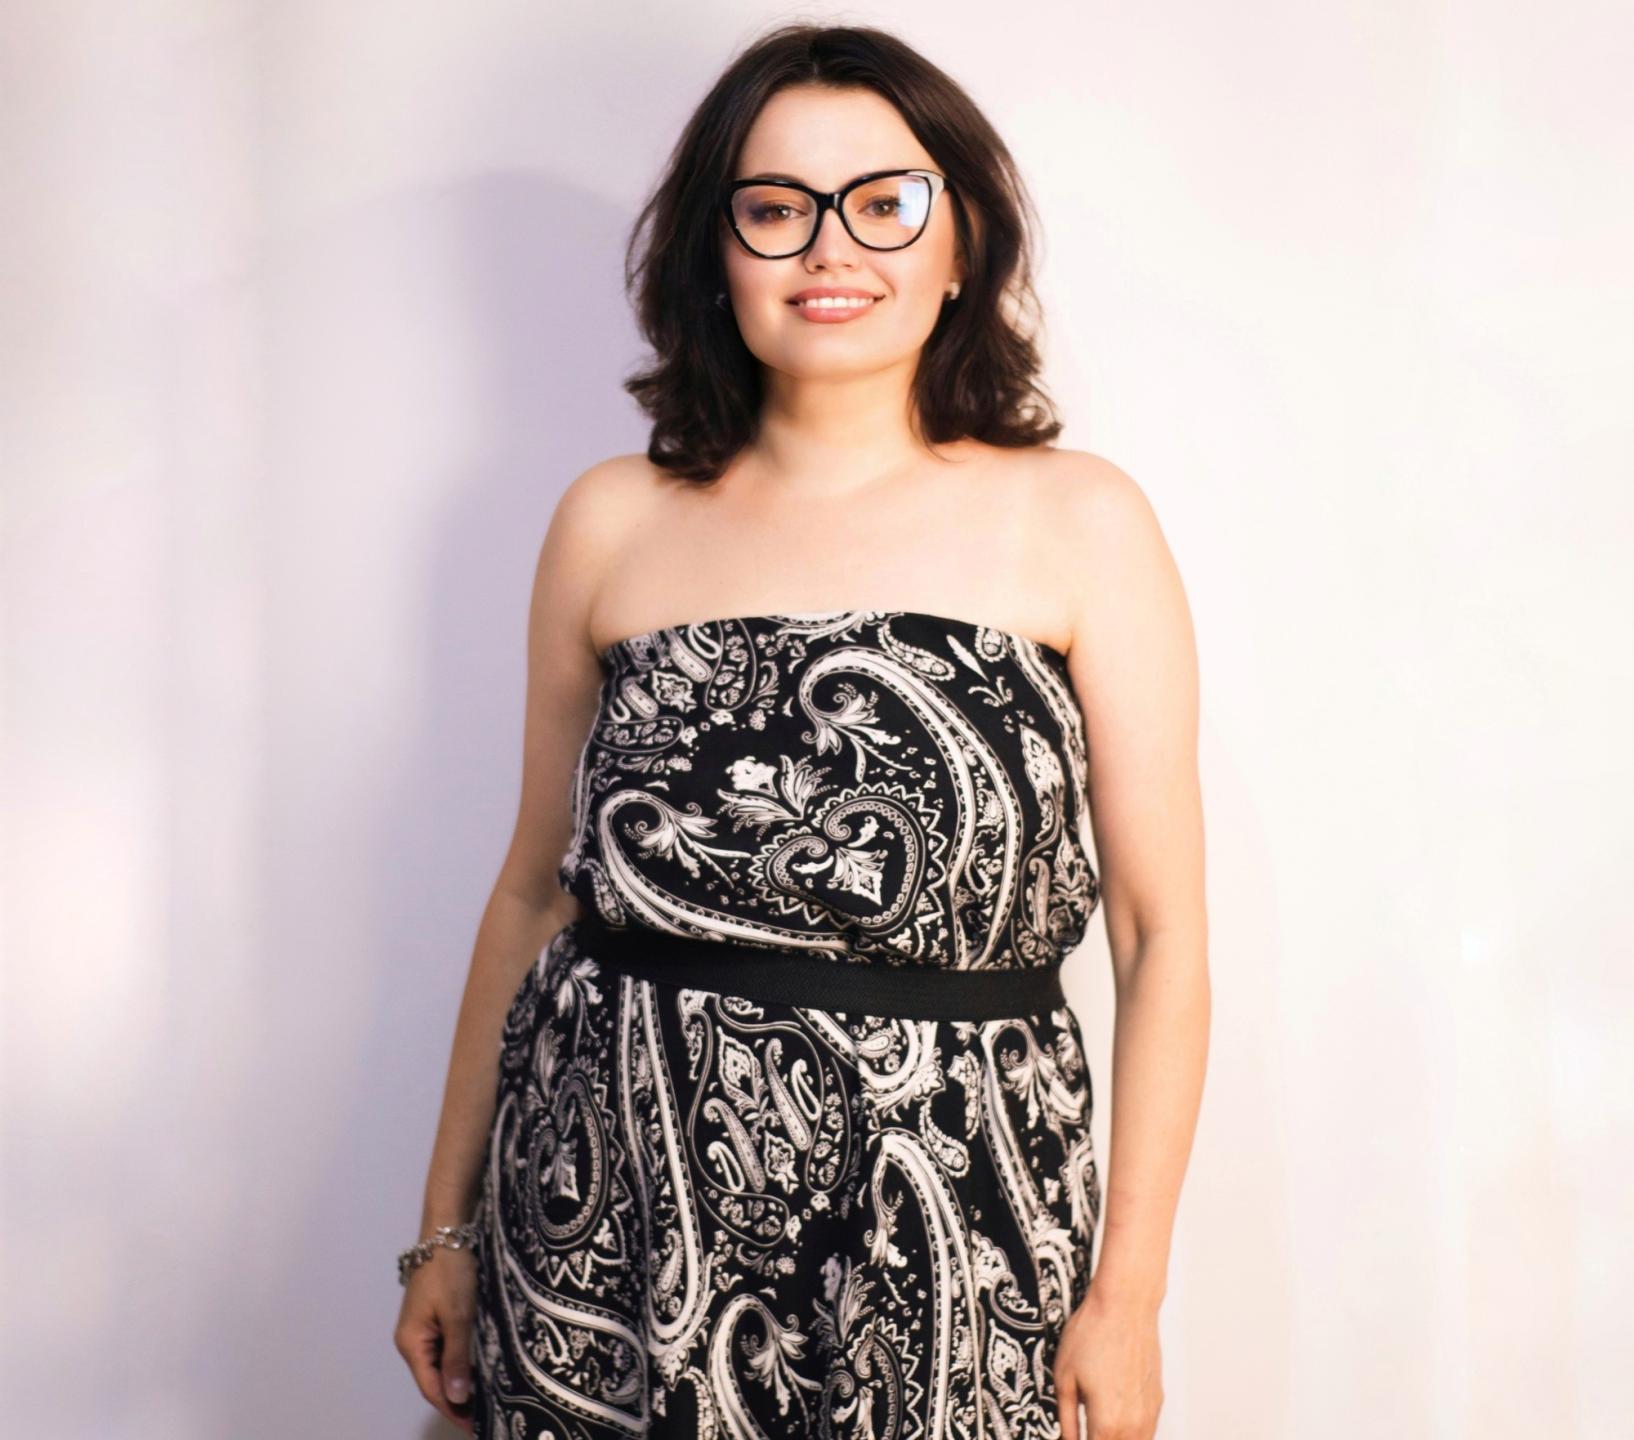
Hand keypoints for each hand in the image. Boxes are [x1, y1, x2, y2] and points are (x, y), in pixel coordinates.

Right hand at [394, 1248, 480, 1433]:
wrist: (447, 1231)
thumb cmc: (451, 1272)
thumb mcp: (458, 1316)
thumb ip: (457, 1357)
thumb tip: (456, 1398)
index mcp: (411, 1343)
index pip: (431, 1387)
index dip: (452, 1408)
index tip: (474, 1426)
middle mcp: (412, 1340)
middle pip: (435, 1379)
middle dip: (458, 1399)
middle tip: (486, 1416)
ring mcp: (422, 1328)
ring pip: (441, 1364)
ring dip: (461, 1381)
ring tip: (486, 1398)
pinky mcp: (434, 1317)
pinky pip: (446, 1348)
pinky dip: (461, 1361)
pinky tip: (479, 1368)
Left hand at [1052, 1286, 1163, 1439]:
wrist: (1125, 1304)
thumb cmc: (1094, 1332)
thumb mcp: (1064, 1378)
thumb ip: (1066, 1418)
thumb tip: (1065, 1438)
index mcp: (1108, 1423)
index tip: (1071, 1437)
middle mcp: (1134, 1424)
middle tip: (1082, 1429)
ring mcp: (1150, 1412)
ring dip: (1116, 1439)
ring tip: (1096, 1426)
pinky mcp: (1157, 1400)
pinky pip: (1147, 1432)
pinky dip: (1132, 1434)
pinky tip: (1115, 1421)